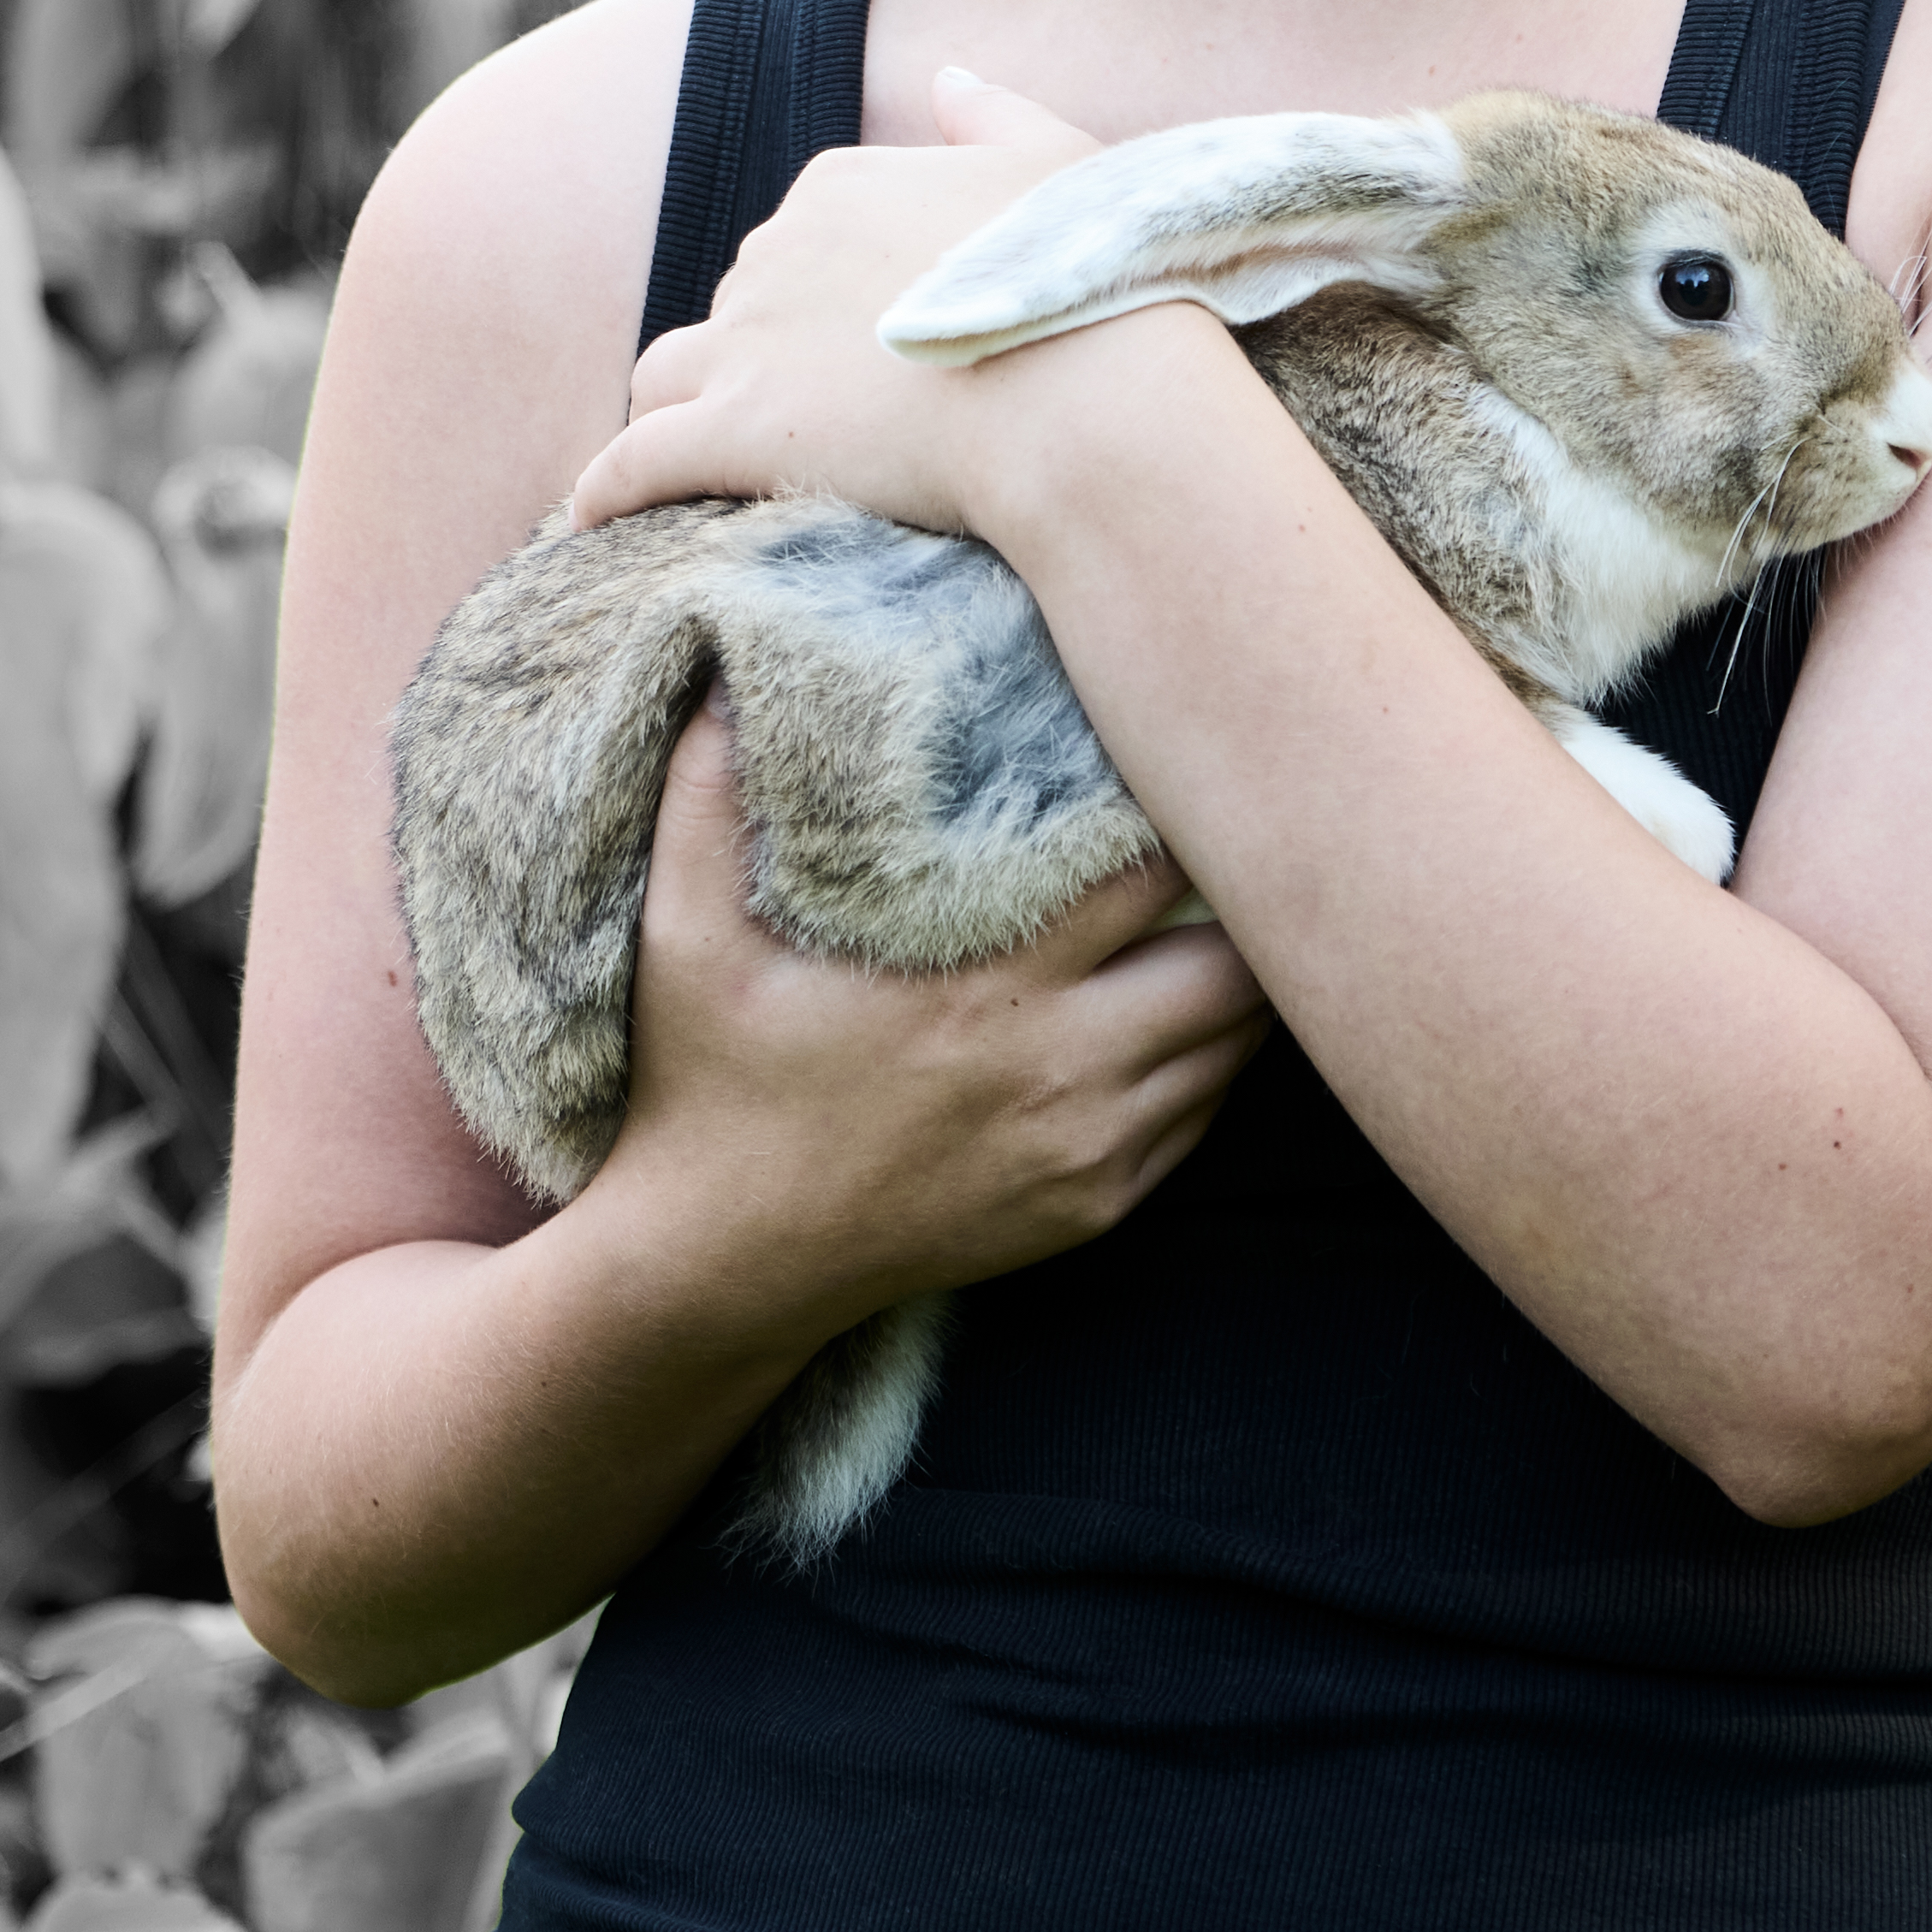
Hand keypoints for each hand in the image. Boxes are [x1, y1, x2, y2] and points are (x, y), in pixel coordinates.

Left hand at [562, 69, 1138, 543]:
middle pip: (732, 307)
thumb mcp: (1062, 165)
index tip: (859, 350)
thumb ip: (994, 115)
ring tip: (690, 463)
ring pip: (664, 376)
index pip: (794, 239)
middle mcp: (775, 251)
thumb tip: (948, 77)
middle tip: (808, 424)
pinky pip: (630, 466)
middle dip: (756, 359)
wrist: (1091, 402)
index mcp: (841, 183)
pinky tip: (589, 521)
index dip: (820, 300)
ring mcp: (746, 344)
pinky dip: (603, 492)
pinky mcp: (732, 434)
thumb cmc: (1098, 286)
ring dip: (671, 414)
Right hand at [580, 696, 1265, 1350]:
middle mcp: (1060, 1071)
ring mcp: (1089, 1149)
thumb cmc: (708, 1086)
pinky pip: (1203, 1120)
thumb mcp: (683, 937)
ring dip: (1237, 979)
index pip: (1148, 875)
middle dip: (1247, 899)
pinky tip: (1178, 1010)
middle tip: (1234, 836)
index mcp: (983, 988)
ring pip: (1235, 1048)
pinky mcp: (1094, 1207)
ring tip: (1226, 911)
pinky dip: (1208, 1061)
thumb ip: (706, 798)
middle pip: (1236, 967)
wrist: (722, 1264)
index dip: (1179, 813)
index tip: (1174, 759)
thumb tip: (719, 667)